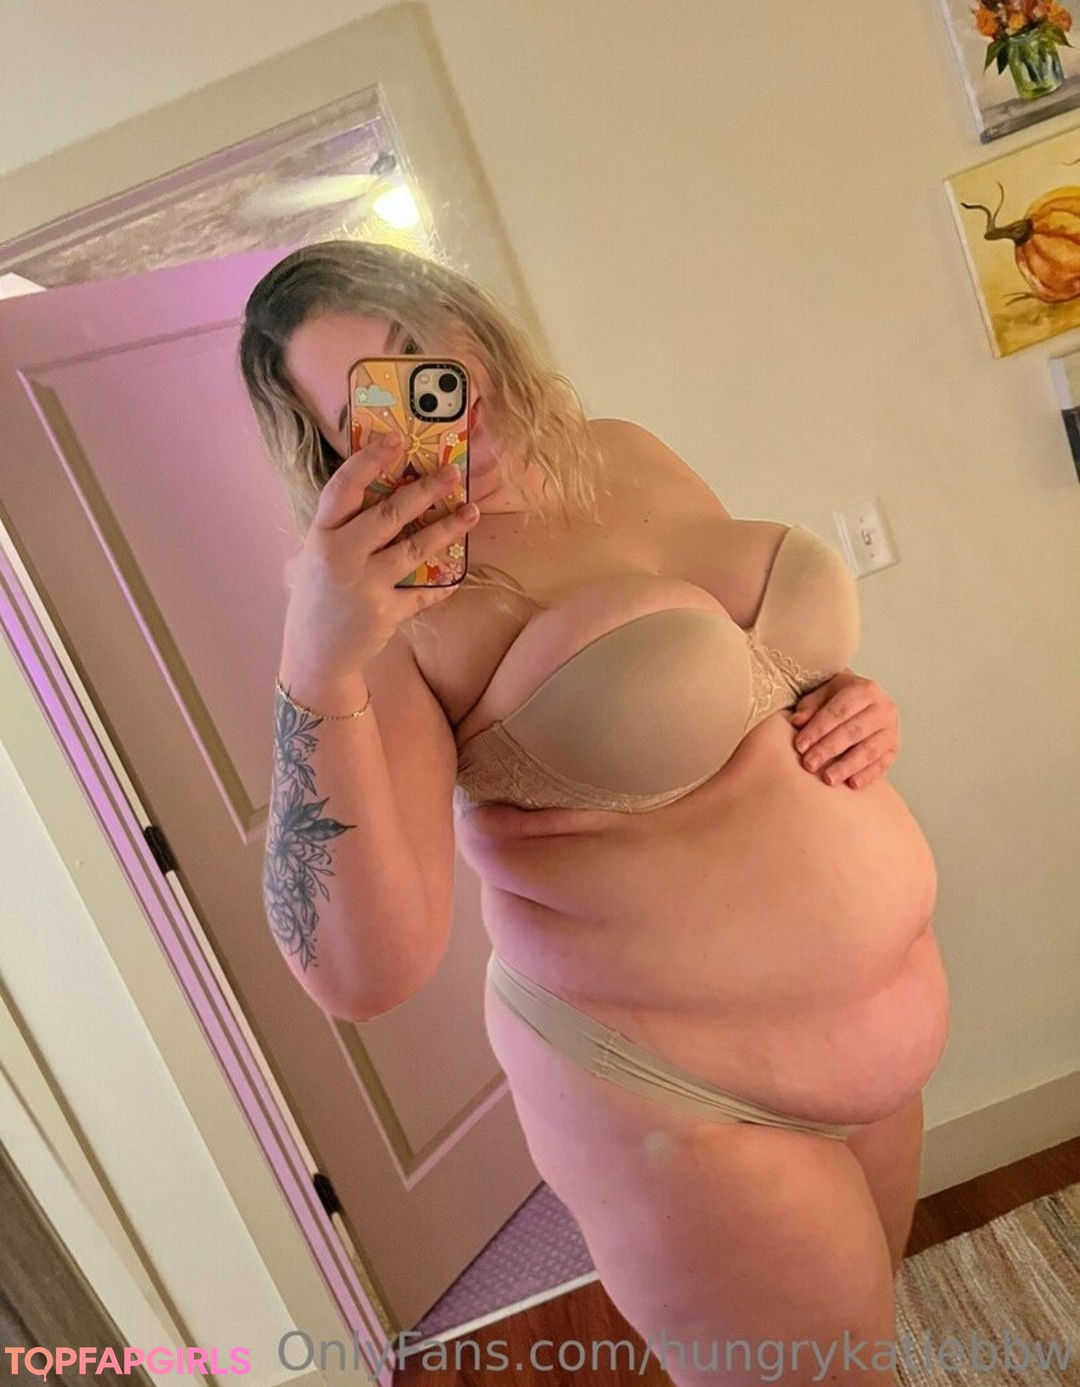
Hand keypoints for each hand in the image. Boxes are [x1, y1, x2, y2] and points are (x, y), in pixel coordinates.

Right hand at [280, 432, 478, 683]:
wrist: (315, 653)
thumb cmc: (319, 596)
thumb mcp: (317, 556)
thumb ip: (342, 528)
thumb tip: (382, 491)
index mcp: (321, 535)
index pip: (343, 488)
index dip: (369, 460)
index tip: (395, 439)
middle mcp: (341, 557)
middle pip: (389, 515)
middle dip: (425, 490)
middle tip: (452, 472)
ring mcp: (365, 586)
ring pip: (415, 550)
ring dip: (447, 529)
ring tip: (471, 512)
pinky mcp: (386, 612)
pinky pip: (423, 593)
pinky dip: (443, 584)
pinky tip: (459, 573)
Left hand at [788, 672, 898, 790]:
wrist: (865, 704)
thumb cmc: (839, 700)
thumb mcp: (823, 696)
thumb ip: (809, 707)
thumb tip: (796, 721)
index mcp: (865, 690)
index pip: (838, 711)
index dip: (818, 729)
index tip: (800, 746)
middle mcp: (883, 708)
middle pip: (853, 731)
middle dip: (829, 749)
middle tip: (809, 764)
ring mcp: (892, 729)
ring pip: (869, 750)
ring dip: (847, 766)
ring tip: (828, 779)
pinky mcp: (894, 748)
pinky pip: (882, 764)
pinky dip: (867, 775)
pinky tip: (852, 784)